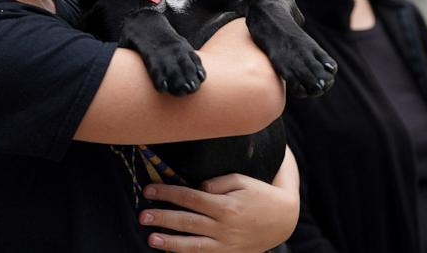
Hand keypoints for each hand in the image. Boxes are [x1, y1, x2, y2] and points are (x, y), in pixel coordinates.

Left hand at [139, 146, 299, 251]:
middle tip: (143, 215)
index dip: (168, 193)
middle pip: (187, 222)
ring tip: (151, 239)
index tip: (149, 190)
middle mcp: (224, 227)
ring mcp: (226, 244)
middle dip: (163, 218)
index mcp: (226, 206)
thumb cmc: (260, 194)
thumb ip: (218, 183)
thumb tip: (197, 189)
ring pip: (192, 246)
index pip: (190, 197)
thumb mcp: (242, 181)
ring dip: (169, 243)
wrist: (283, 219)